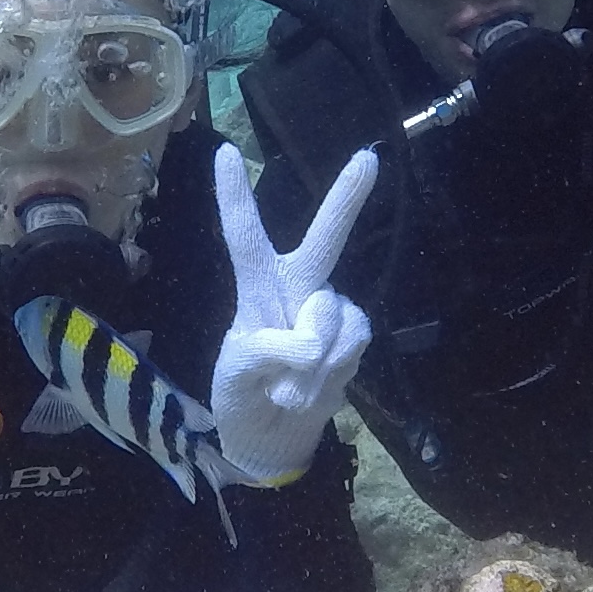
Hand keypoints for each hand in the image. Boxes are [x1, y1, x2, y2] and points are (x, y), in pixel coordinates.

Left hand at [207, 143, 375, 486]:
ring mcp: (329, 312)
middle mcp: (297, 288)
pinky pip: (352, 347)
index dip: (234, 198)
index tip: (224, 152)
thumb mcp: (236, 377)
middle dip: (346, 200)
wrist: (276, 439)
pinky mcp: (354, 338)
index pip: (243, 238)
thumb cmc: (243, 396)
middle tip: (368, 158)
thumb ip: (267, 351)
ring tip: (288, 388)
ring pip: (332, 319)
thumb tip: (313, 344)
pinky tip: (315, 390)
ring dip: (310, 366)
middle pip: (322, 242)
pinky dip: (330, 377)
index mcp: (255, 287)